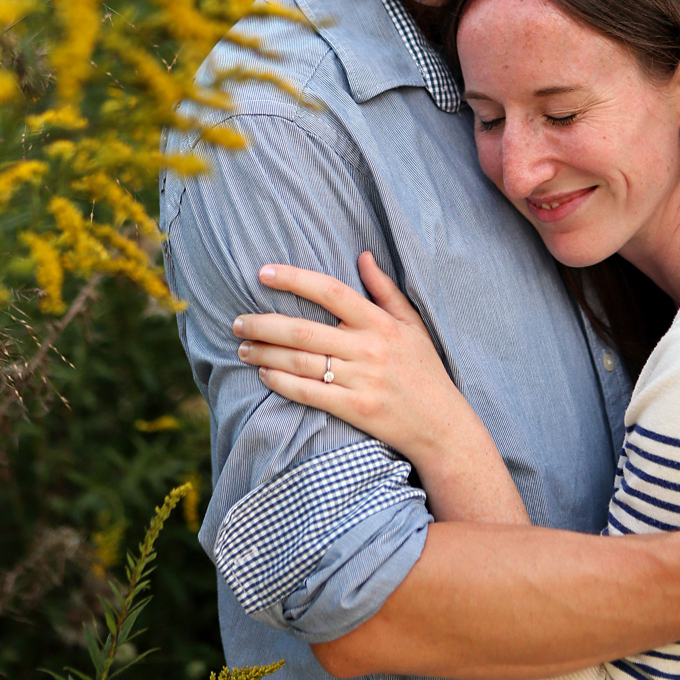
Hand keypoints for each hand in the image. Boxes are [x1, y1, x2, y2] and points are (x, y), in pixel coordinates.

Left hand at [234, 254, 528, 523]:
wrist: (442, 425)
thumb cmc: (425, 370)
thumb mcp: (412, 324)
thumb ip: (385, 289)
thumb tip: (362, 255)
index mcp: (380, 322)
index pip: (331, 291)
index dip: (295, 279)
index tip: (263, 273)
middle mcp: (368, 348)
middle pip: (304, 330)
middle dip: (263, 324)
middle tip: (237, 321)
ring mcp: (361, 380)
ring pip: (300, 362)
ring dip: (265, 354)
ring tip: (243, 348)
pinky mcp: (355, 409)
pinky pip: (309, 393)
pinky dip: (282, 383)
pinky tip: (264, 375)